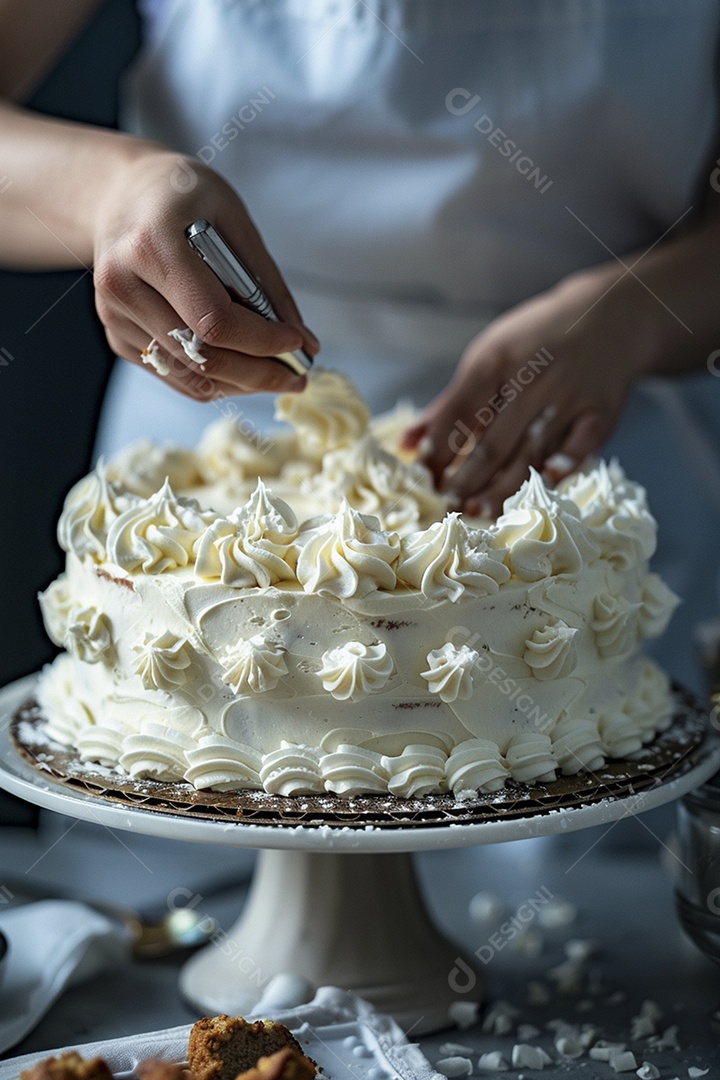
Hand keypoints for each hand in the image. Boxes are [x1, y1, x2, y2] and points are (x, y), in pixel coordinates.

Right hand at [93, 150, 318, 399]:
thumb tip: (301, 339)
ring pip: (190, 374)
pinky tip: (242, 370)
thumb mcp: (231, 216)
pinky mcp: (117, 334)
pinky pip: (175, 375)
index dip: (261, 341)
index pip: (213, 319)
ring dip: (241, 383)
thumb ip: (265, 280)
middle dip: (258, 373)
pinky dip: (215, 380)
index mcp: (151, 246)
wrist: (118, 194)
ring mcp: (114, 315)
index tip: (296, 343)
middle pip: (201, 355)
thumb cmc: (179, 197)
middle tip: (297, 376)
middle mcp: (121, 285)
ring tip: (275, 374)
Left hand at [402, 267, 653, 514]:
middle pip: (492, 442)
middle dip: (464, 478)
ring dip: (502, 486)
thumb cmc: (536, 342)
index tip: (422, 478)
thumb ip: (450, 404)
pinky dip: (563, 465)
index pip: (458, 414)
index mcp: (495, 362)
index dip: (438, 450)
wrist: (609, 316)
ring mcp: (568, 398)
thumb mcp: (488, 358)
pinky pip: (581, 445)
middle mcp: (531, 381)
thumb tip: (405, 445)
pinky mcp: (601, 413)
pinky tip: (544, 484)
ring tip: (476, 510)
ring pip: (530, 452)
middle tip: (445, 504)